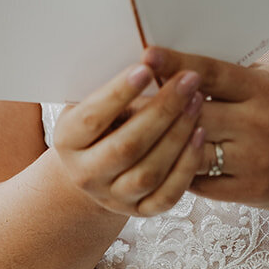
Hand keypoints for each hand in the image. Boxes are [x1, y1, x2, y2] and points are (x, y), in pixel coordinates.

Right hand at [52, 63, 204, 216]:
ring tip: (198, 101)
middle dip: (162, 111)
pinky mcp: (139, 211)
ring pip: (149, 172)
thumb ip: (111, 86)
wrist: (95, 168)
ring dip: (178, 135)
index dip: (119, 93)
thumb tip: (147, 56)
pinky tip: (200, 135)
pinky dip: (187, 166)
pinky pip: (167, 196)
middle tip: (187, 80)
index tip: (146, 67)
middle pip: (127, 146)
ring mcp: (113, 197)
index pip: (92, 118)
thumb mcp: (91, 101)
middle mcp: (86, 174)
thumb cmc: (99, 121)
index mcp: (67, 141)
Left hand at [143, 47, 268, 210]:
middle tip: (120, 100)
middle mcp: (257, 123)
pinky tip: (160, 164)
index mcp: (261, 90)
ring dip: (161, 144)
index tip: (147, 54)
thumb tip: (183, 59)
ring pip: (192, 151)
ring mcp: (253, 159)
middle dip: (155, 108)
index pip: (212, 72)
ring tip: (130, 135)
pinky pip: (200, 183)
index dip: (178, 63)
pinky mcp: (249, 190)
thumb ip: (234, 74)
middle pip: (194, 113)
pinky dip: (177, 173)